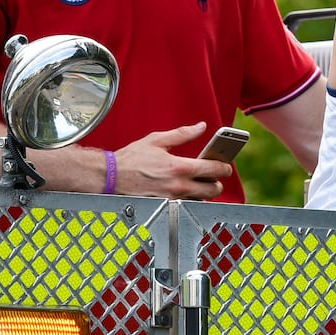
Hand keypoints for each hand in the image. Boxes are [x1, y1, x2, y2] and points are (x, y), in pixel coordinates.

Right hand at [111, 122, 230, 198]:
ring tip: (199, 182)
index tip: (226, 165)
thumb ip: (182, 134)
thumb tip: (200, 127)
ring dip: (204, 192)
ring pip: (201, 199)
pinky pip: (186, 205)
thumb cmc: (131, 159)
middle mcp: (178, 186)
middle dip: (217, 182)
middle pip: (213, 189)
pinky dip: (190, 199)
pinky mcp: (165, 207)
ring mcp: (172, 199)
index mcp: (179, 167)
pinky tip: (185, 190)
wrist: (109, 178)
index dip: (224, 167)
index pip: (214, 169)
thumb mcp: (157, 140)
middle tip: (214, 176)